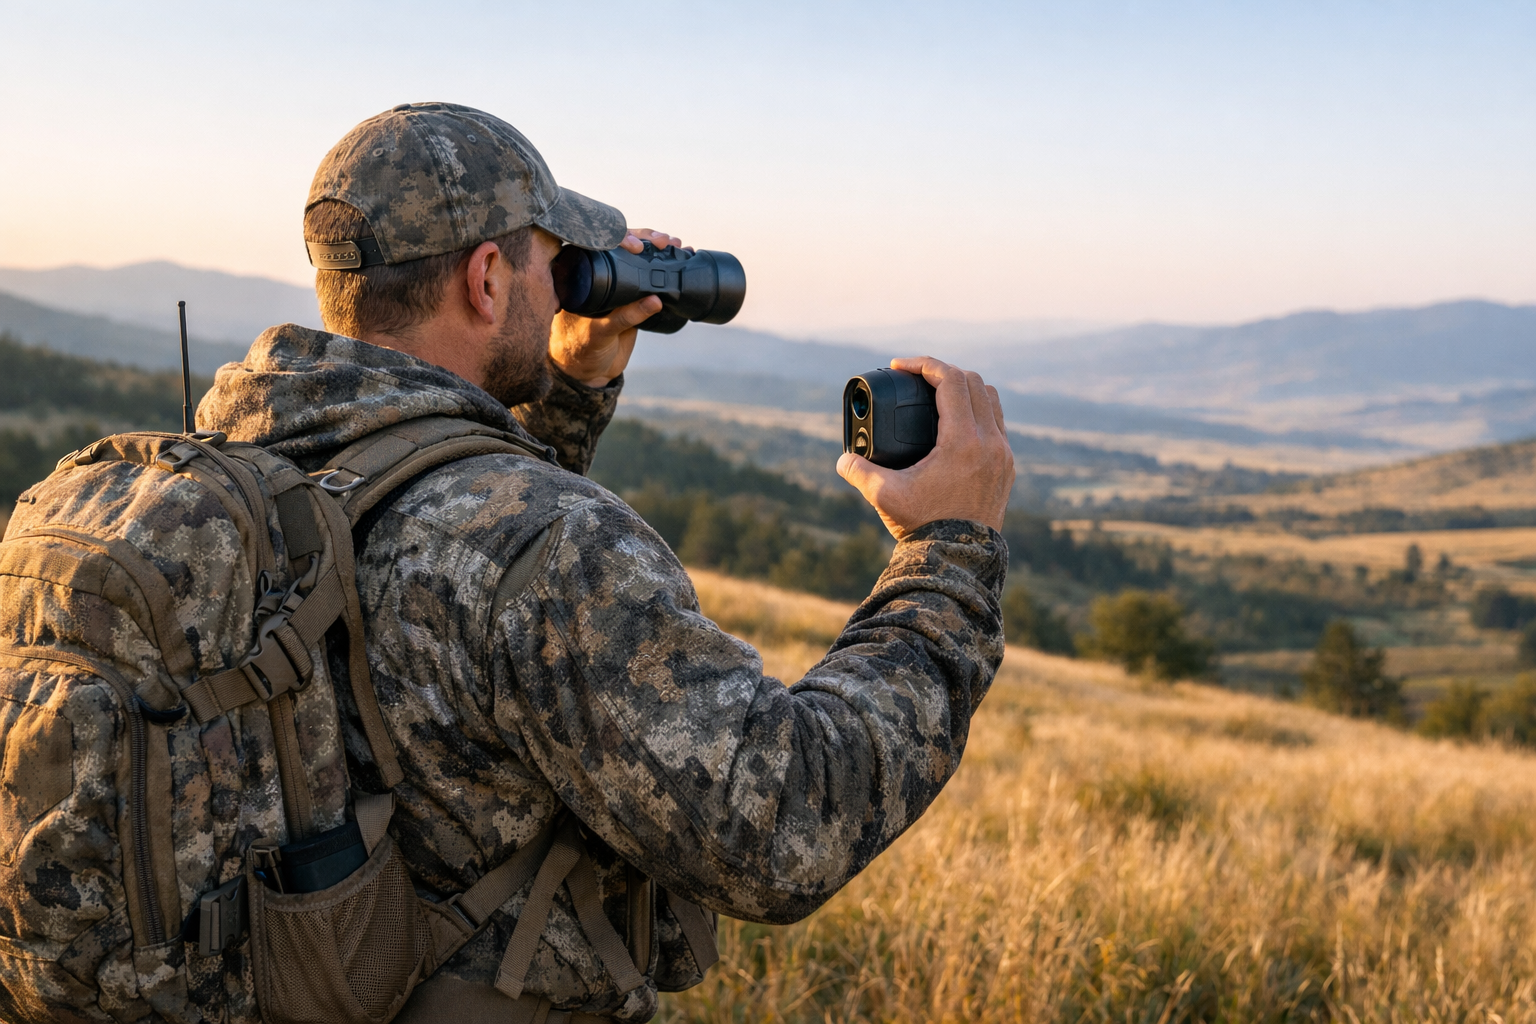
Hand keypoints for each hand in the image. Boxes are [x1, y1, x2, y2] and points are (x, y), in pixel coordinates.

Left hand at [546, 228, 684, 387]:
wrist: (590, 371)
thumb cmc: (581, 350)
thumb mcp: (601, 332)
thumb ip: (625, 317)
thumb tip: (655, 300)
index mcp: (579, 275)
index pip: (597, 244)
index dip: (618, 237)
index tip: (637, 246)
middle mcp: (596, 274)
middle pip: (621, 245)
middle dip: (644, 237)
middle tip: (663, 241)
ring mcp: (616, 284)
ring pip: (637, 257)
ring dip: (657, 247)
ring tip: (677, 245)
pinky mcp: (632, 295)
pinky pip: (648, 276)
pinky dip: (664, 265)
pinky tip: (680, 256)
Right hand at [836, 357, 1014, 540]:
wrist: (957, 561)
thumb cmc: (923, 527)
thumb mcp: (885, 496)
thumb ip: (859, 472)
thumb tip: (842, 460)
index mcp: (963, 441)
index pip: (950, 380)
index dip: (924, 364)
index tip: (900, 365)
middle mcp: (990, 443)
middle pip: (973, 382)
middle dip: (943, 372)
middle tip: (916, 379)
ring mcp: (1003, 455)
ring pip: (990, 400)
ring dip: (965, 389)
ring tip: (937, 394)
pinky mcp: (1006, 468)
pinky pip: (997, 425)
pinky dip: (977, 413)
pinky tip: (956, 423)